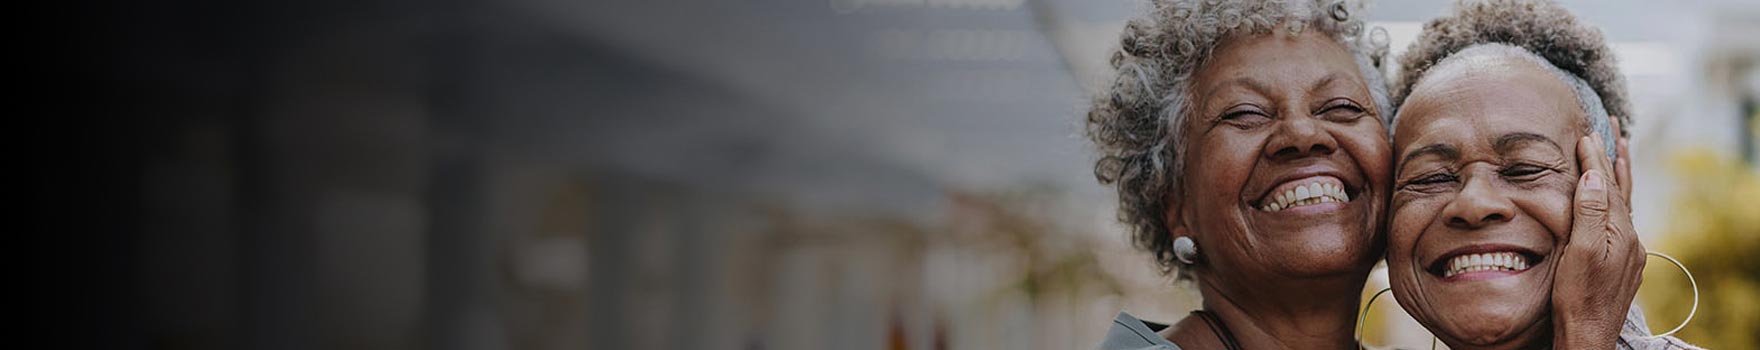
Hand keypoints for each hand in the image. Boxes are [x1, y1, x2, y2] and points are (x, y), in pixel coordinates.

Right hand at [1550, 133, 1645, 348]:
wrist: (1587, 335)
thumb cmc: (1577, 297)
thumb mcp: (1580, 251)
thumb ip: (1590, 212)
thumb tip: (1595, 175)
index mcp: (1618, 231)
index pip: (1607, 184)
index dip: (1595, 158)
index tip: (1586, 133)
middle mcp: (1628, 237)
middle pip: (1621, 188)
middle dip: (1614, 156)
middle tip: (1613, 126)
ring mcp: (1627, 250)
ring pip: (1622, 203)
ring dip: (1619, 175)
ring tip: (1619, 150)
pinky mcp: (1621, 261)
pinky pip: (1619, 218)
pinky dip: (1616, 198)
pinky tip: (1613, 198)